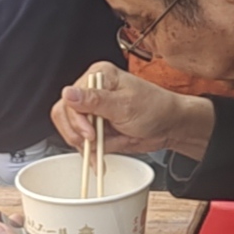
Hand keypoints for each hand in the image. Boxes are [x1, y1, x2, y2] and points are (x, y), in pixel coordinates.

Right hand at [53, 62, 208, 163]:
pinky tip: (98, 158)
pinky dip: (89, 152)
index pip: (70, 97)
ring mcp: (93, 110)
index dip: (76, 118)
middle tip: (94, 141)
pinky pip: (82, 141)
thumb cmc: (155, 108)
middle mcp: (92, 90)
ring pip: (71, 130)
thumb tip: (69, 93)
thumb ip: (95, 101)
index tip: (91, 133)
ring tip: (101, 149)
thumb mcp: (125, 105)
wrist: (169, 126)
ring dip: (84, 144)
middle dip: (77, 132)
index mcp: (99, 76)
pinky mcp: (96, 127)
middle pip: (64, 113)